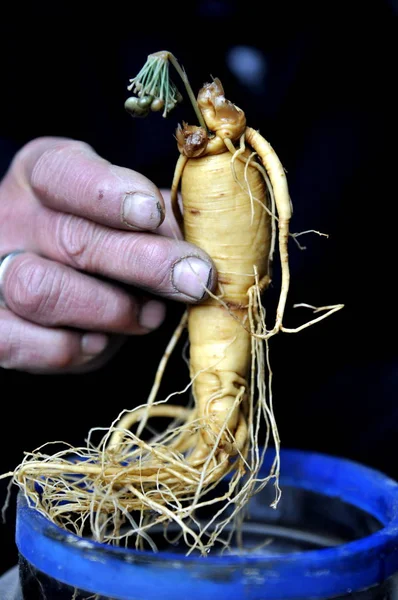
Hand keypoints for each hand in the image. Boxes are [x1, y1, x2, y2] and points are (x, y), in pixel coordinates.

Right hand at [0, 137, 215, 371]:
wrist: (51, 276)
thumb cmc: (101, 238)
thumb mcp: (126, 214)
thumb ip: (159, 222)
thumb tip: (200, 246)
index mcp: (42, 176)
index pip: (64, 174)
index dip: (109, 194)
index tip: (154, 214)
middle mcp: (13, 218)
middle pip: (71, 239)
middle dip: (143, 263)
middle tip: (194, 278)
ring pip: (41, 290)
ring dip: (110, 309)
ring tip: (148, 315)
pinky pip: (22, 343)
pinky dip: (71, 348)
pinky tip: (100, 340)